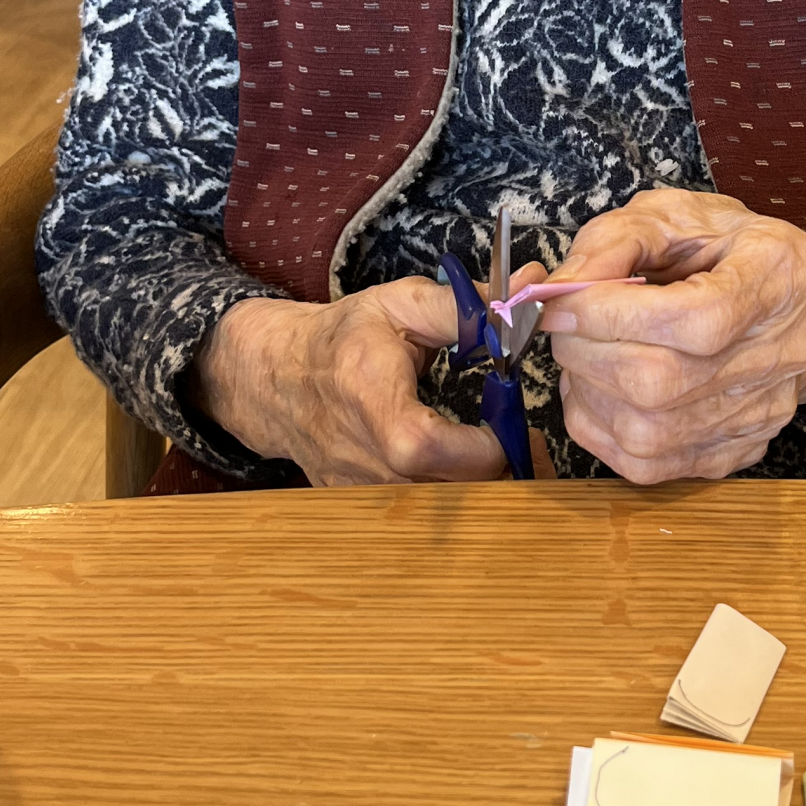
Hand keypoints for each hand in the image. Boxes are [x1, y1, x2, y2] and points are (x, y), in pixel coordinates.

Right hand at [193, 278, 517, 486]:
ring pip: (433, 508)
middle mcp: (356, 449)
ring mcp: (352, 484)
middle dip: (491, 469)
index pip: (423, 446)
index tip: (503, 424)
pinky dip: (442, 492)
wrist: (276, 374)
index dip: (478, 446)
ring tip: (483, 447)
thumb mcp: (400, 304)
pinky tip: (451, 463)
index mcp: (367, 392)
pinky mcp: (354, 502)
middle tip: (509, 437)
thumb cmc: (344, 336)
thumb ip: (465, 308)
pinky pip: (414, 512)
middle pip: (439, 489)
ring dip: (470, 482)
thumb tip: (529, 293)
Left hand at [540, 190, 805, 484]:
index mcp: (773, 279)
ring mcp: (758, 415)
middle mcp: (777, 357)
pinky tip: (602, 390)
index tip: (559, 302)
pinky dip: (601, 428)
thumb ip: (616, 240)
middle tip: (564, 324)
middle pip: (659, 383)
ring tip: (585, 352)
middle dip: (583, 352)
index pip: (692, 320)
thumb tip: (556, 286)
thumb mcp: (681, 216)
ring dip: (586, 392)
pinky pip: (647, 466)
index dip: (610, 315)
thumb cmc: (739, 253)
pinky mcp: (735, 452)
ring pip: (645, 433)